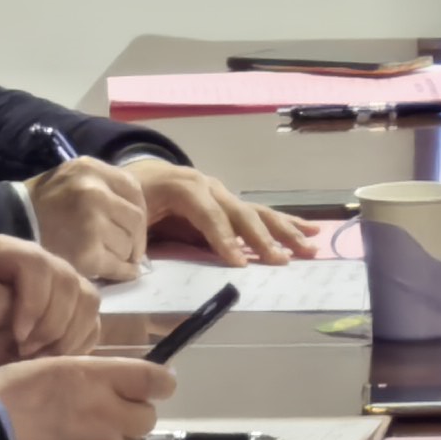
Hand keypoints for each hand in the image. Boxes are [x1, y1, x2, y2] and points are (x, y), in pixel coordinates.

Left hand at [0, 236, 99, 369]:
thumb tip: (27, 325)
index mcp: (8, 251)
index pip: (37, 265)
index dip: (34, 303)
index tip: (19, 336)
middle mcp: (43, 260)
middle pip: (69, 283)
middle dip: (50, 326)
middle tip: (24, 352)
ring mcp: (63, 281)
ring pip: (89, 301)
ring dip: (68, 337)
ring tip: (38, 356)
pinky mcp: (75, 306)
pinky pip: (92, 323)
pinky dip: (78, 345)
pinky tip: (52, 356)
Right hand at [0, 354, 182, 439]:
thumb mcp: (42, 370)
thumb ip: (83, 377)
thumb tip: (103, 384)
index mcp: (96, 379)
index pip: (154, 380)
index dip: (158, 384)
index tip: (155, 388)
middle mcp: (109, 416)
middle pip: (146, 420)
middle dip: (129, 419)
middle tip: (100, 421)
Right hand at [24, 159, 149, 281]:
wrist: (5, 226)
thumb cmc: (40, 205)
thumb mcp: (71, 178)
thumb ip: (102, 187)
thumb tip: (136, 216)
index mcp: (91, 169)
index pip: (134, 190)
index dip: (138, 211)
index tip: (134, 226)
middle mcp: (94, 192)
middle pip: (136, 220)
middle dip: (135, 238)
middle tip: (129, 250)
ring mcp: (91, 222)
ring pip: (128, 245)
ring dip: (125, 255)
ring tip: (113, 259)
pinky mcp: (87, 253)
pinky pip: (118, 266)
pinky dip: (123, 272)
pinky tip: (121, 273)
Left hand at [129, 160, 313, 264]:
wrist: (140, 173)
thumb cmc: (134, 199)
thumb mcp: (130, 216)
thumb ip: (138, 239)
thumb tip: (143, 266)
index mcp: (183, 187)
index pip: (208, 215)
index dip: (223, 239)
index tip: (239, 264)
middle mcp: (209, 186)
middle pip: (240, 213)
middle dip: (261, 239)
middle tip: (280, 261)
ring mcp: (223, 192)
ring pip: (258, 212)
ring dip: (284, 231)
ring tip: (308, 248)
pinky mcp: (230, 203)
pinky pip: (260, 213)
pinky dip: (285, 223)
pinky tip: (309, 230)